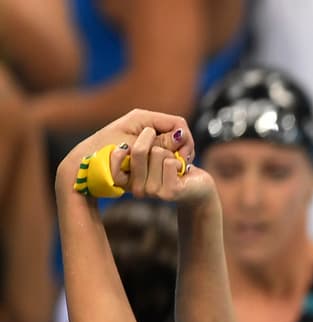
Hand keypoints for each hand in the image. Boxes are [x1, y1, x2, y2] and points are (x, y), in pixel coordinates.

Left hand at [55, 109, 193, 196]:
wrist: (83, 166)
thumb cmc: (105, 155)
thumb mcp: (136, 148)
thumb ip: (161, 143)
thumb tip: (182, 136)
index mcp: (142, 117)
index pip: (178, 123)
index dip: (186, 140)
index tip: (186, 158)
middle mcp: (143, 123)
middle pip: (175, 132)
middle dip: (180, 149)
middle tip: (182, 166)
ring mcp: (142, 134)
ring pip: (170, 143)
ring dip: (173, 156)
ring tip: (173, 170)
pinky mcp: (140, 146)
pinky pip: (161, 150)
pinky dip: (165, 160)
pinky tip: (163, 170)